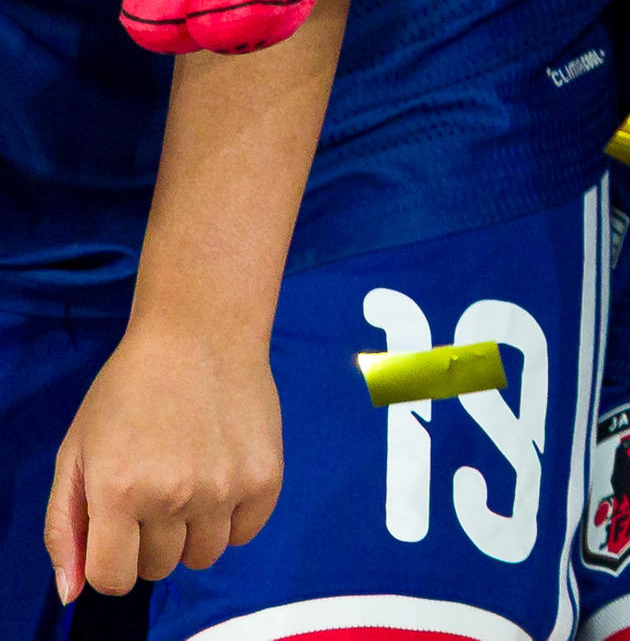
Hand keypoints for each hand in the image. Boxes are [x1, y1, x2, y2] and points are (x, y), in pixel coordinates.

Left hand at [43, 307, 282, 599]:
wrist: (201, 335)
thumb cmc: (127, 392)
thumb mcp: (75, 453)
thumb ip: (64, 528)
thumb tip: (72, 593)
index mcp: (118, 490)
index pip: (113, 579)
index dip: (110, 565)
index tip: (116, 538)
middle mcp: (172, 496)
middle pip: (159, 568)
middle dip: (149, 543)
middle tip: (152, 496)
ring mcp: (224, 488)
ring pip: (203, 557)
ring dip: (190, 534)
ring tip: (188, 488)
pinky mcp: (266, 477)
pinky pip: (245, 533)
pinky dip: (230, 519)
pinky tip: (220, 480)